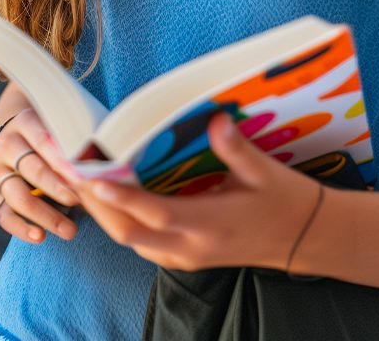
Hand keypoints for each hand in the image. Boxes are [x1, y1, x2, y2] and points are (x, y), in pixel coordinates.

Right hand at [0, 109, 82, 244]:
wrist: (10, 137)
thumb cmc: (48, 136)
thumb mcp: (57, 129)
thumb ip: (77, 143)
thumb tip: (110, 167)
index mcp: (25, 123)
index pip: (43, 141)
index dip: (63, 161)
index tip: (82, 177)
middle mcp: (7, 145)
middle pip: (32, 169)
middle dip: (58, 189)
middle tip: (81, 202)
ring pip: (18, 196)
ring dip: (46, 215)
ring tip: (70, 231)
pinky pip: (4, 215)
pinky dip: (21, 228)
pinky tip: (40, 236)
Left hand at [70, 113, 321, 272]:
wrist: (306, 238)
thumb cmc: (285, 200)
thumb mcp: (265, 172)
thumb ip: (236, 149)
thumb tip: (216, 120)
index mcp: (211, 226)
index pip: (157, 212)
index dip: (123, 197)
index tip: (95, 178)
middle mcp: (192, 248)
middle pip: (129, 231)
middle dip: (97, 203)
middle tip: (72, 168)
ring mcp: (186, 257)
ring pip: (131, 240)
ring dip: (104, 212)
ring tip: (81, 177)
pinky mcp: (185, 258)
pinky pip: (142, 243)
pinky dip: (121, 220)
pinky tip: (110, 195)